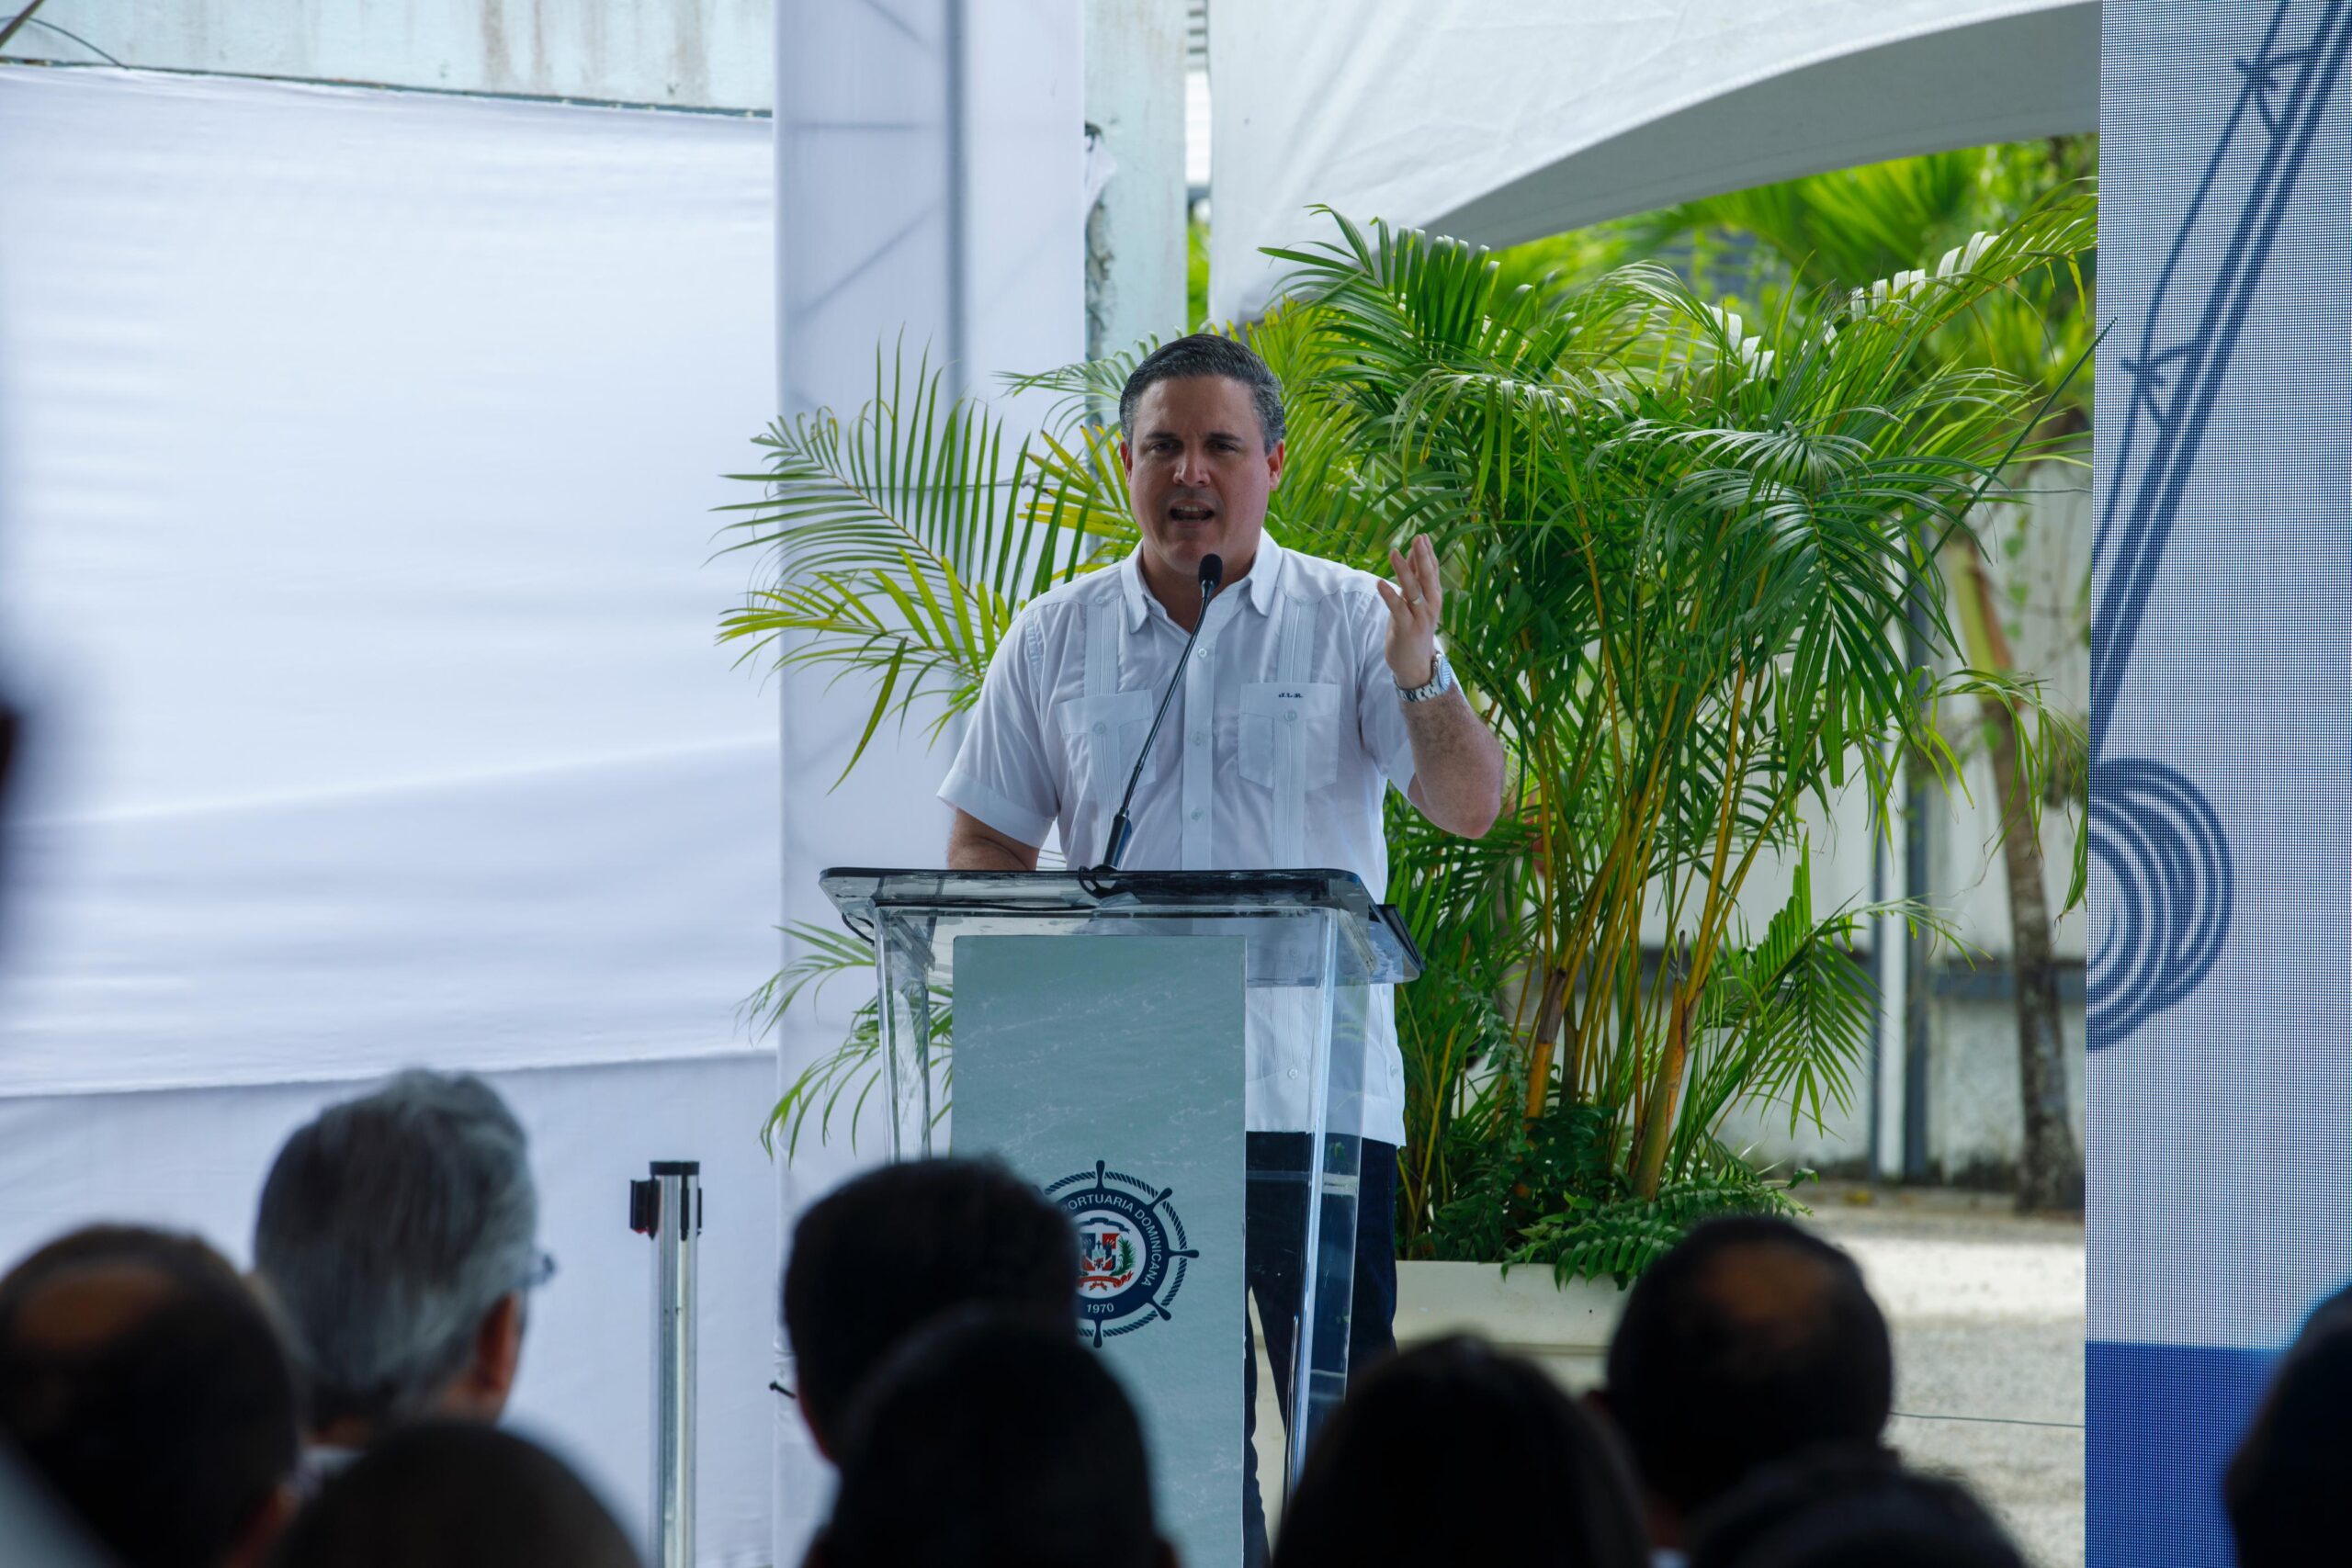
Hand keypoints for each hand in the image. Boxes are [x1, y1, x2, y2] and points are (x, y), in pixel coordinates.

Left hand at [1376, 535, 1442, 686]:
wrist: (1415, 666)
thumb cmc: (1413, 630)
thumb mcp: (1415, 603)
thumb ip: (1415, 580)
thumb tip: (1414, 555)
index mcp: (1433, 599)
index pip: (1432, 572)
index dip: (1428, 554)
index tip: (1422, 536)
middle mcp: (1430, 606)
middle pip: (1427, 578)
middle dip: (1422, 557)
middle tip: (1418, 538)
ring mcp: (1420, 618)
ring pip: (1412, 590)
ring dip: (1403, 570)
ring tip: (1393, 552)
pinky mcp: (1406, 629)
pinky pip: (1398, 609)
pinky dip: (1389, 595)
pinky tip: (1380, 582)